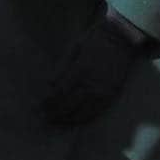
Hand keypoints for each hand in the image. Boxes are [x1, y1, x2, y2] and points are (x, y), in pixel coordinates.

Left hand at [42, 5, 148, 125]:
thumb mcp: (74, 47)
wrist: (121, 38)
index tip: (38, 107)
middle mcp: (90, 84)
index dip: (48, 101)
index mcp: (79, 70)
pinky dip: (83, 118)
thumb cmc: (94, 39)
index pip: (60, 92)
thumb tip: (49, 83)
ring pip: (82, 112)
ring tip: (55, 122)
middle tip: (43, 118)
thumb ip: (61, 66)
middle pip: (69, 104)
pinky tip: (74, 121)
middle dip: (54, 113)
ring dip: (67, 119)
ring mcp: (102, 91)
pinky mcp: (112, 95)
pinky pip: (96, 112)